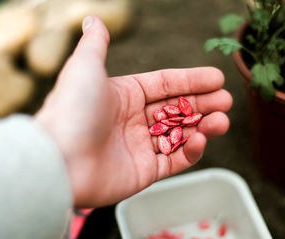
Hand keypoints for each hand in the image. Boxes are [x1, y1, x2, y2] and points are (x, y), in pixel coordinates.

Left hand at [35, 16, 231, 207]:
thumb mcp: (85, 66)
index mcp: (123, 95)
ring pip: (180, 134)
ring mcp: (139, 147)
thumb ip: (97, 43)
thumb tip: (93, 19)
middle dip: (203, 104)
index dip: (192, 81)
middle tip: (227, 101)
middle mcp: (132, 120)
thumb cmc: (72, 110)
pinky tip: (201, 140)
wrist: (58, 161)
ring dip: (203, 127)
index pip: (166, 84)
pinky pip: (174, 160)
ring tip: (222, 120)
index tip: (217, 79)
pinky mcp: (144, 172)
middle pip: (177, 110)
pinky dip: (191, 151)